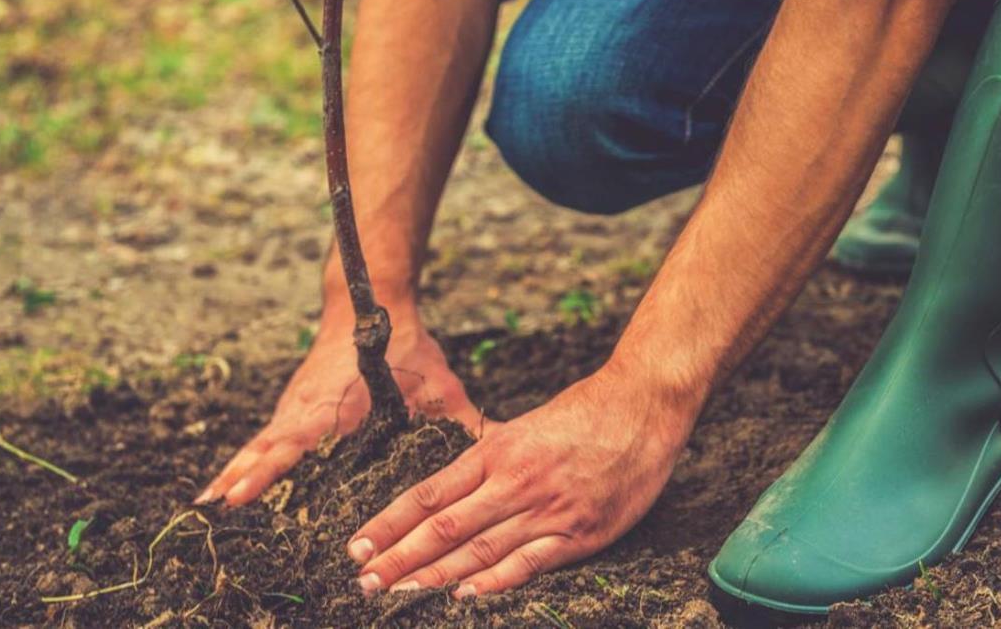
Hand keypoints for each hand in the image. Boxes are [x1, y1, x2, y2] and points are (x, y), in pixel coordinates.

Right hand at [198, 303, 488, 506]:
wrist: (370, 300)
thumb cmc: (408, 344)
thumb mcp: (439, 383)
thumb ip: (463, 420)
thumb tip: (498, 447)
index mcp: (338, 406)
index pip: (296, 443)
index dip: (268, 470)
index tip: (240, 494)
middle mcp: (309, 407)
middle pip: (268, 448)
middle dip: (242, 477)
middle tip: (214, 509)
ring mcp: (298, 405)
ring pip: (262, 442)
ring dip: (237, 470)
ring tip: (210, 504)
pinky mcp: (296, 404)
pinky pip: (267, 435)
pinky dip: (248, 456)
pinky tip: (232, 482)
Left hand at [344, 367, 696, 595]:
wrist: (642, 405)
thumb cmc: (584, 413)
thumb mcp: (525, 426)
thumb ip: (490, 456)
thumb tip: (451, 481)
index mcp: (495, 452)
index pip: (429, 494)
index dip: (390, 523)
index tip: (357, 545)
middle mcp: (514, 481)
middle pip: (444, 526)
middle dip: (399, 557)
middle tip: (363, 581)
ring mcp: (547, 510)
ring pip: (479, 549)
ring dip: (434, 575)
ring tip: (397, 594)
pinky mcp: (580, 533)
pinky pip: (530, 562)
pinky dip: (495, 581)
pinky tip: (463, 596)